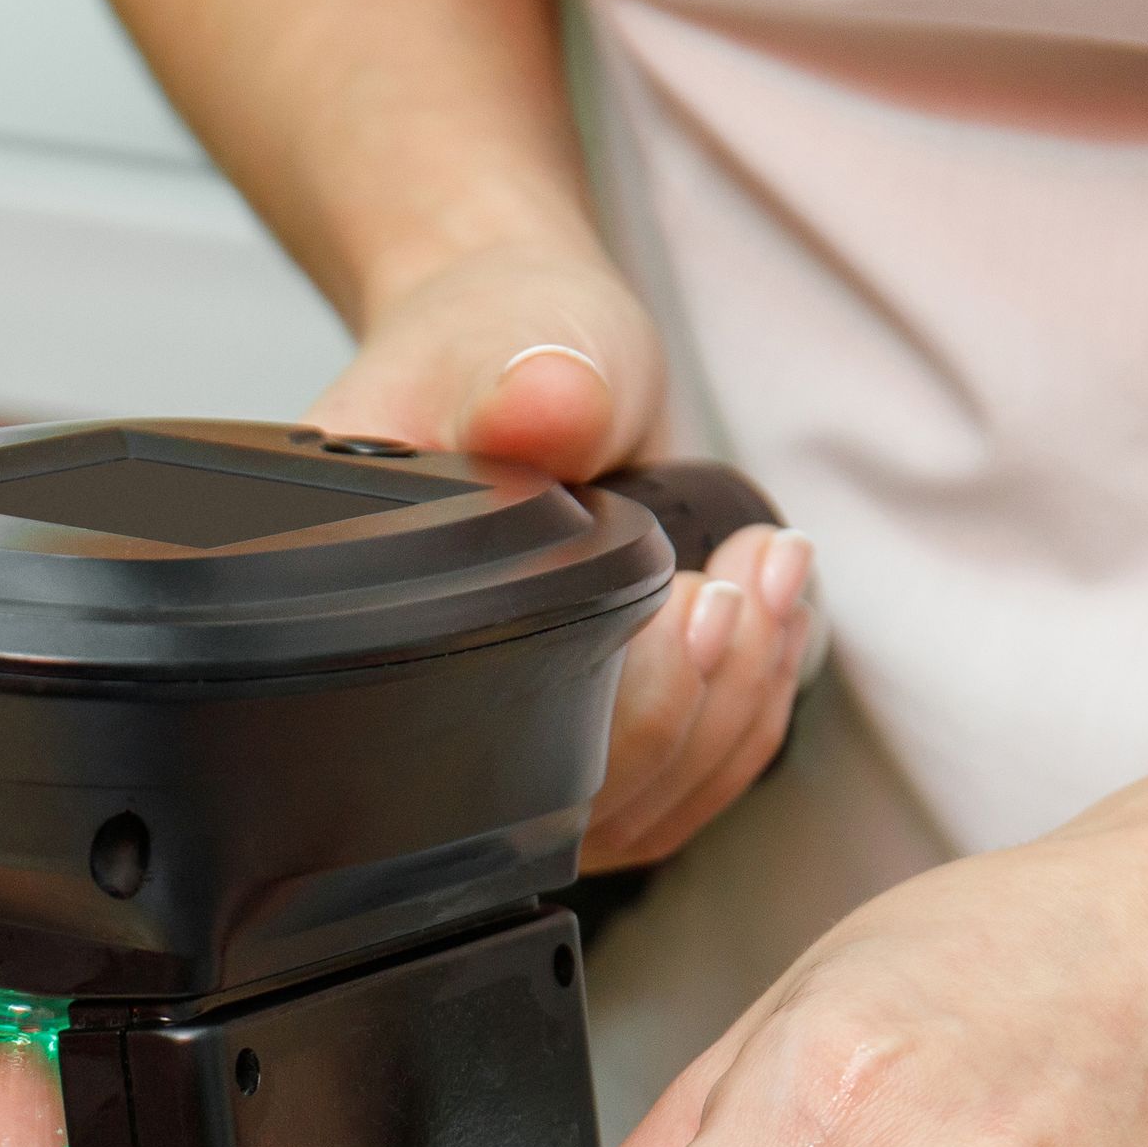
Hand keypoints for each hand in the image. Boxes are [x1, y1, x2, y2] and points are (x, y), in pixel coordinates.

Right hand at [309, 240, 819, 877]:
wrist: (532, 355)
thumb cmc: (498, 345)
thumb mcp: (504, 337)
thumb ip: (526, 375)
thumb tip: (543, 404)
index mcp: (373, 629)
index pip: (479, 744)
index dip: (605, 699)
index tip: (684, 597)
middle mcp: (435, 713)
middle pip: (584, 803)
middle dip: (697, 696)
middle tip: (740, 579)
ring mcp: (518, 746)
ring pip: (644, 809)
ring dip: (739, 702)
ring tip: (771, 575)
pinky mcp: (591, 744)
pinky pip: (679, 793)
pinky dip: (748, 717)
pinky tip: (774, 621)